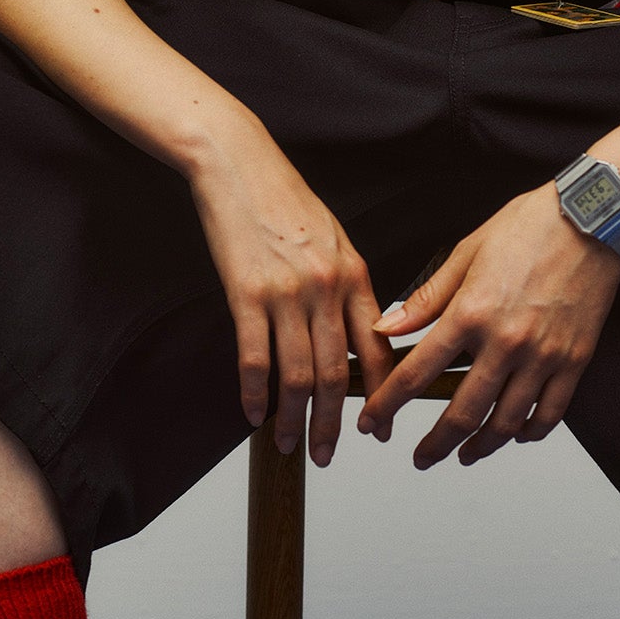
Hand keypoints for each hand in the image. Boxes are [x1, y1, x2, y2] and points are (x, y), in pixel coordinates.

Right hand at [186, 116, 394, 466]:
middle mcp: (326, 289)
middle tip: (326, 454)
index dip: (379, 396)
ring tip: (289, 443)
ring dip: (293, 418)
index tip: (376, 429)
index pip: (376, 350)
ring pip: (296, 374)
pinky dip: (254, 393)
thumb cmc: (286, 201)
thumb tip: (358, 334)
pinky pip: (253, 358)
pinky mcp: (246, 293)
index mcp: (354, 276)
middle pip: (336, 374)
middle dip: (333, 423)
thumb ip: (348, 288)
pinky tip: (253, 414)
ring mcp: (286, 293)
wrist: (240, 164)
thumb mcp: (334, 240)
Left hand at [357, 183, 619, 467]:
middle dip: (435, 444)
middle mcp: (505, 342)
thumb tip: (387, 326)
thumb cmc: (528, 227)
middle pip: (462, 413)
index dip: (387, 404)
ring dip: (480, 447)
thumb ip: (426, 299)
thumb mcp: (465, 253)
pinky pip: (550, 414)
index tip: (371, 421)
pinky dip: (529, 433)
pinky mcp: (574, 360)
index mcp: (470, 313)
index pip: (417, 373)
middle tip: (421, 457)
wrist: (590, 219)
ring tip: (464, 454)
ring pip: (506, 422)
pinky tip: (514, 434)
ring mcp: (543, 356)